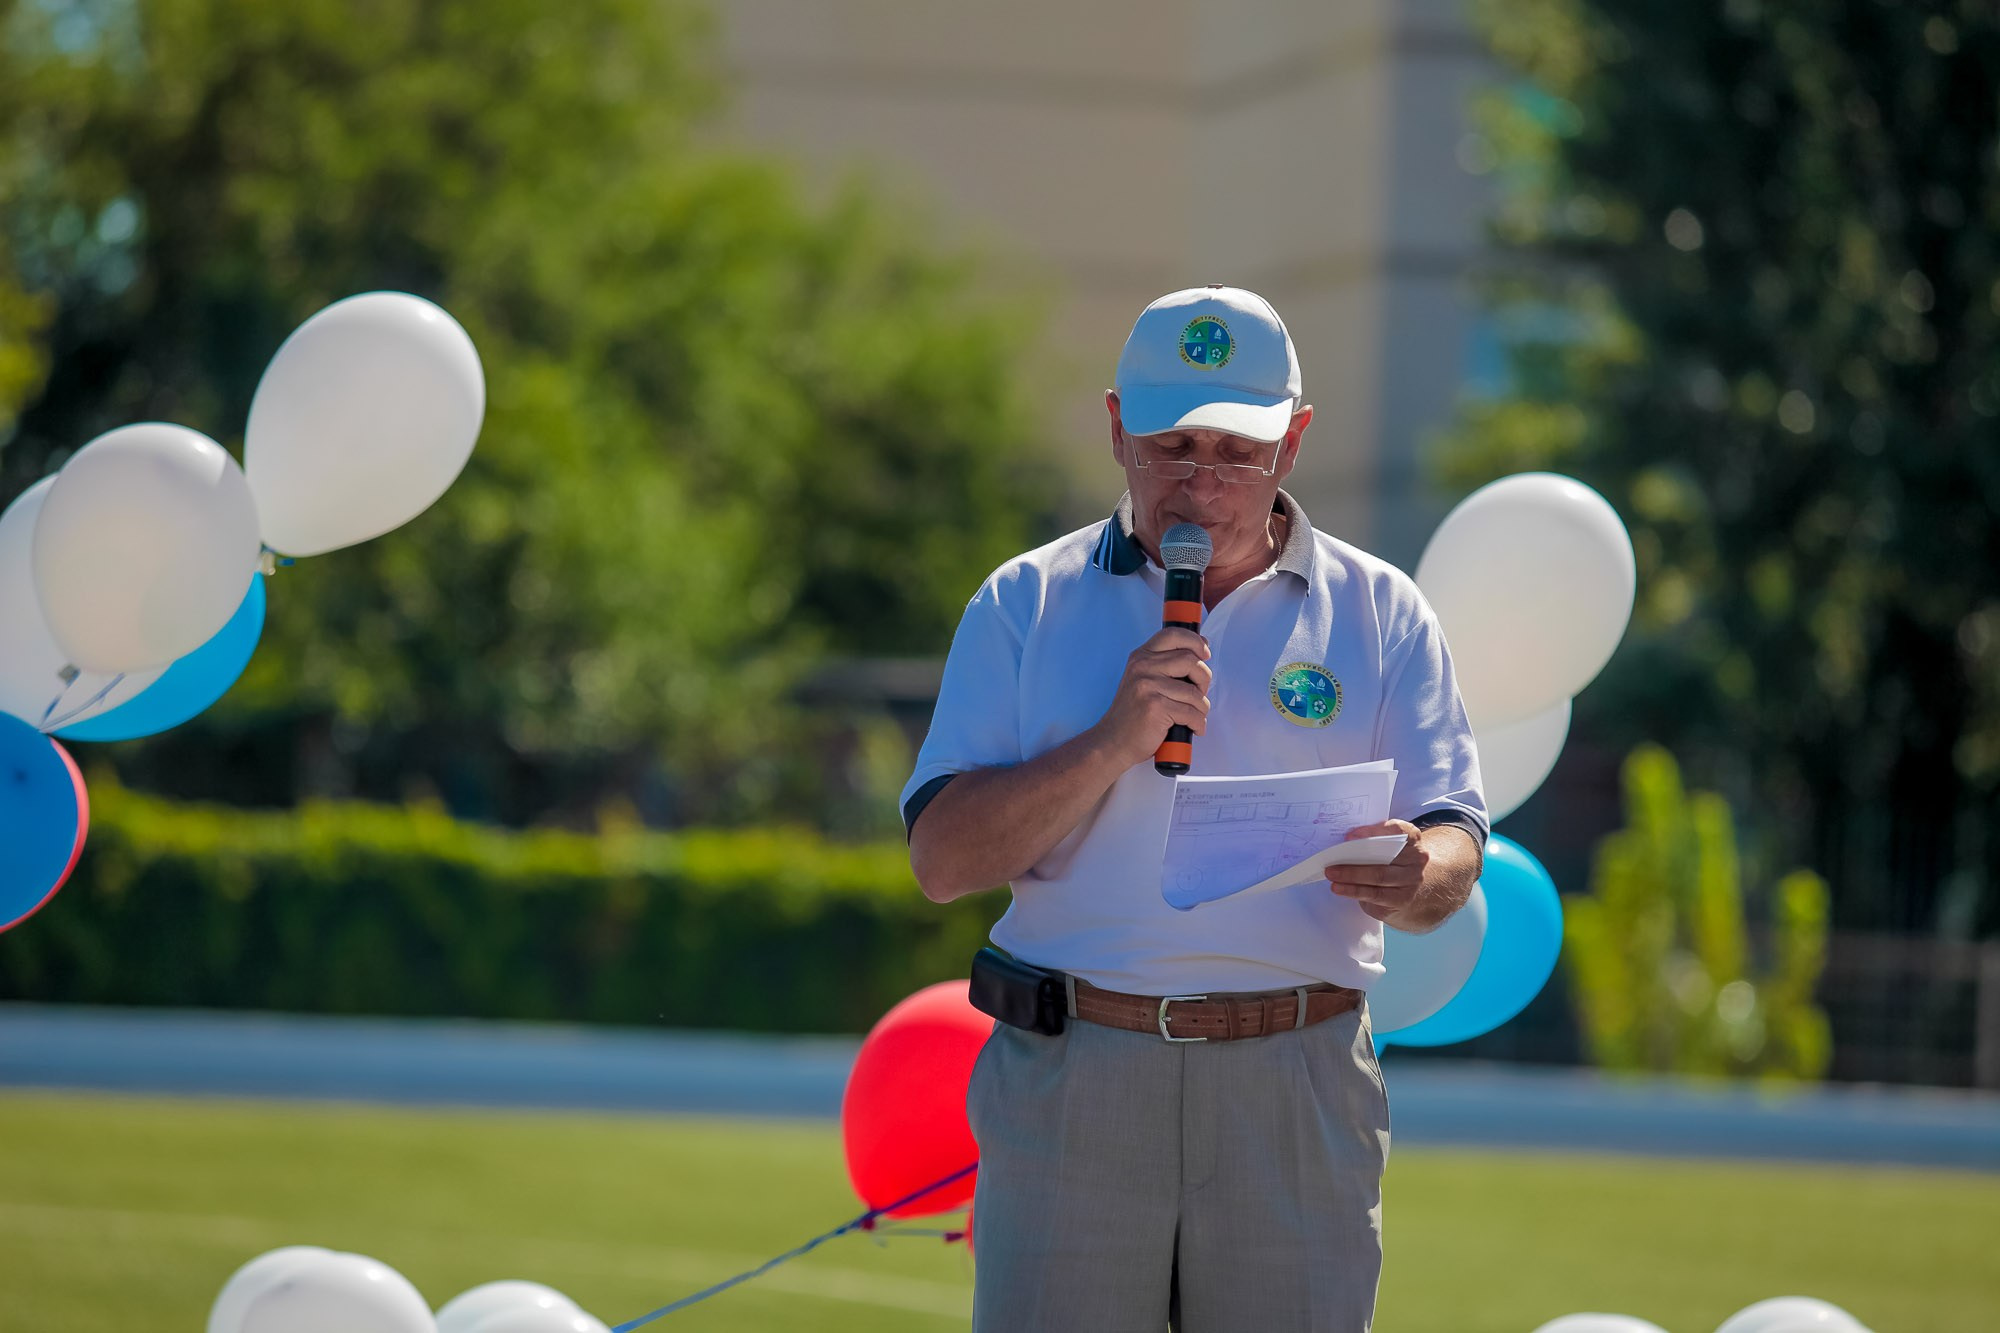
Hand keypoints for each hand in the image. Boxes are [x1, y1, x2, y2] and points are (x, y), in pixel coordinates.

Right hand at [1091, 627, 1211, 767]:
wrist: (1114, 742)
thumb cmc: (1134, 714)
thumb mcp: (1143, 680)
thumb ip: (1165, 665)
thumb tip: (1200, 650)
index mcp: (1141, 657)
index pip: (1173, 635)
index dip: (1195, 641)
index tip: (1205, 654)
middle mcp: (1142, 667)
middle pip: (1191, 660)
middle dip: (1204, 680)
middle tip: (1199, 694)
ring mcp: (1148, 686)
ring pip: (1195, 691)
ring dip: (1202, 708)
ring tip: (1194, 716)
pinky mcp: (1155, 707)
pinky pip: (1192, 713)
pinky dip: (1198, 724)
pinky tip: (1192, 728)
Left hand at [1325, 820, 1427, 923]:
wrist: (1407, 886)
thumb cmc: (1390, 860)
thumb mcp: (1386, 845)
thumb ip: (1373, 839)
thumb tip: (1345, 841)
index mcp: (1412, 837)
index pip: (1397, 830)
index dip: (1373, 831)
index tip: (1350, 836)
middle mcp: (1416, 858)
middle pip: (1385, 856)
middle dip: (1355, 858)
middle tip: (1332, 861)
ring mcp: (1412, 879)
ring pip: (1379, 876)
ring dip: (1351, 876)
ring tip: (1332, 874)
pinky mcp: (1402, 898)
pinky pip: (1375, 894)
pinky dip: (1354, 891)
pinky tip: (1339, 888)